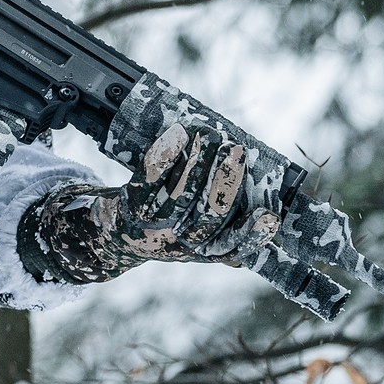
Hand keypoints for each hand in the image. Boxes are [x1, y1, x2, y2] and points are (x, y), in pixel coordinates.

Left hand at [16, 122, 283, 283]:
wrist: (114, 234)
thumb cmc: (172, 221)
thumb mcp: (201, 224)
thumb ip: (229, 209)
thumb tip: (262, 176)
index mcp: (209, 250)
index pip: (236, 248)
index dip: (254, 235)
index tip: (268, 214)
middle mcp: (182, 244)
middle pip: (209, 218)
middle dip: (224, 182)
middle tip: (236, 148)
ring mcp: (154, 228)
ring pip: (179, 197)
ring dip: (195, 162)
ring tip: (209, 133)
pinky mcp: (130, 208)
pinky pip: (149, 182)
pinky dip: (163, 157)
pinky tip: (176, 134)